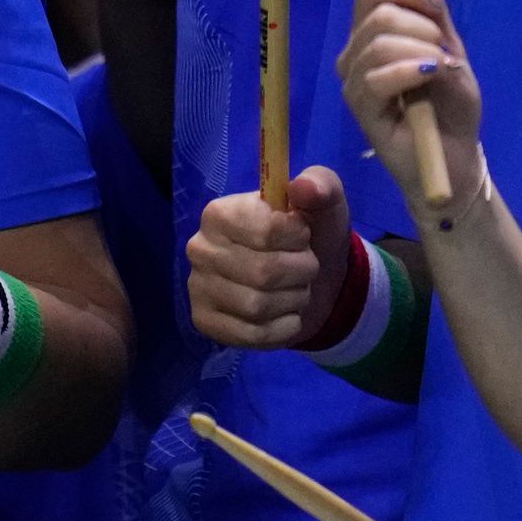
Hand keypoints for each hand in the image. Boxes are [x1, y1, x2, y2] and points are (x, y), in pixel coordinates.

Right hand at [185, 166, 355, 349]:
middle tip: (306, 268)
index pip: (265, 231)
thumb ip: (321, 186)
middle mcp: (200, 248)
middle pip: (263, 272)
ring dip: (293, 300)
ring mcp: (198, 287)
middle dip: (301, 272)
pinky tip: (286, 315)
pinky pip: (253, 335)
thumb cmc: (308, 236)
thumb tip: (304, 187)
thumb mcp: (324, 204)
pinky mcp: (205, 322)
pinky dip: (283, 328)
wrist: (312, 282)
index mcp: (219, 212)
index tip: (303, 236)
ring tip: (295, 289)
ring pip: (257, 306)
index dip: (297, 238)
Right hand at [341, 0, 483, 205]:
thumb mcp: (450, 48)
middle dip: (422, 24)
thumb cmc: (450, 107)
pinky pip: (377, 76)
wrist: (455, 158)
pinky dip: (411, 70)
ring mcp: (354, 80)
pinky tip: (431, 78)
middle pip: (377, 11)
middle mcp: (356, 51)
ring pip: (380, 41)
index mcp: (374, 32)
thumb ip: (434, 8)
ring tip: (443, 71)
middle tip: (445, 53)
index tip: (434, 6)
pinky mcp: (360, 107)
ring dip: (423, 50)